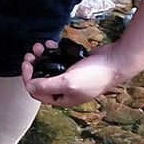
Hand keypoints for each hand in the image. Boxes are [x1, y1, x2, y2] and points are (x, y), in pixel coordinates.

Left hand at [20, 39, 138, 106]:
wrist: (116, 60)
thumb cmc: (94, 75)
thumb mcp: (67, 82)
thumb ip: (46, 86)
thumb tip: (29, 87)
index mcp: (63, 99)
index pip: (37, 93)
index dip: (28, 79)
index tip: (27, 65)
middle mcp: (66, 90)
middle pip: (41, 80)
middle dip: (33, 67)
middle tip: (30, 56)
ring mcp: (71, 77)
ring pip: (49, 68)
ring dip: (41, 57)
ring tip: (39, 47)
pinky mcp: (76, 65)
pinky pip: (59, 60)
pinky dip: (52, 52)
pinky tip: (51, 44)